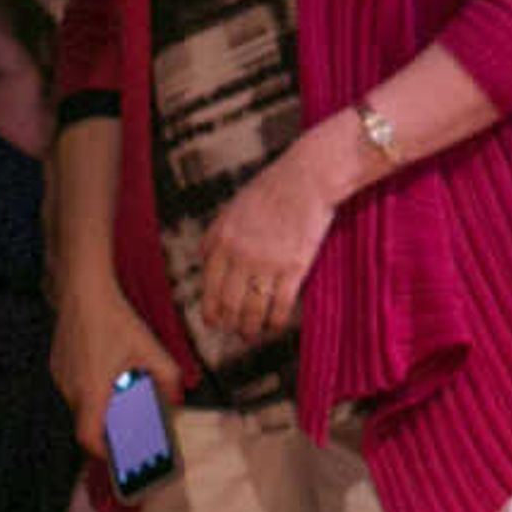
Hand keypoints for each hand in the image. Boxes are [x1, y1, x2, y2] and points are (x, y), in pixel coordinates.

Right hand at [51, 270, 184, 462]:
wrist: (82, 291)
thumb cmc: (115, 320)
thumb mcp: (150, 349)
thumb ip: (168, 377)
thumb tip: (176, 398)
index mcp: (93, 391)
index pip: (88, 437)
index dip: (101, 451)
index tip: (116, 452)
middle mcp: (71, 388)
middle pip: (87, 420)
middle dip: (107, 423)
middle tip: (128, 418)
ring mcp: (60, 376)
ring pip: (80, 403)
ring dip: (99, 402)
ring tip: (119, 387)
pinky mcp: (56, 365)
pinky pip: (73, 386)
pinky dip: (90, 387)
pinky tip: (106, 368)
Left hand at [197, 126, 349, 345]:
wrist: (307, 178)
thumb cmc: (272, 189)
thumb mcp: (232, 208)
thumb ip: (216, 235)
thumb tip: (204, 259)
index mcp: (221, 239)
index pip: (210, 286)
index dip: (211, 310)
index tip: (214, 322)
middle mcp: (239, 254)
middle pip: (229, 303)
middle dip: (229, 324)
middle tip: (234, 333)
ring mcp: (266, 263)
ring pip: (252, 309)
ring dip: (250, 328)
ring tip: (251, 334)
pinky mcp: (294, 267)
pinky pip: (280, 305)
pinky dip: (275, 321)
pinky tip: (275, 326)